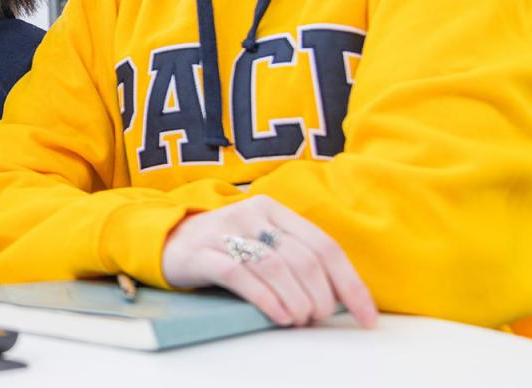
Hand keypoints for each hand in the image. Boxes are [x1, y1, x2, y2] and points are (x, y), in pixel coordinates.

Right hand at [160, 195, 378, 328]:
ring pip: (275, 266)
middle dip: (321, 297)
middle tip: (317, 319)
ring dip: (296, 301)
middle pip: (303, 258)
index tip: (367, 319)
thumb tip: (341, 299)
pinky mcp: (202, 252)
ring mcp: (225, 230)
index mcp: (274, 210)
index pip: (325, 247)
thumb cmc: (222, 249)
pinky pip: (240, 274)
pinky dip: (266, 299)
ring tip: (299, 321)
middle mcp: (252, 214)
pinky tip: (278, 316)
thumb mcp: (260, 242)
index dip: (351, 285)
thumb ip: (294, 259)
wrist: (164, 240)